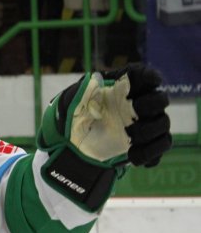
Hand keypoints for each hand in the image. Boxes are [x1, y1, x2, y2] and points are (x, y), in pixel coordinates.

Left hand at [36, 64, 170, 209]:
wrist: (70, 149)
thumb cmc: (70, 120)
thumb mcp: (69, 102)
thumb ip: (81, 90)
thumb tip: (93, 78)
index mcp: (118, 90)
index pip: (141, 76)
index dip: (149, 76)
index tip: (152, 79)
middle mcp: (134, 105)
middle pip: (159, 99)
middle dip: (152, 103)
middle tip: (137, 109)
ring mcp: (141, 125)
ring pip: (163, 123)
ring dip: (151, 130)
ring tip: (130, 137)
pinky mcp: (144, 144)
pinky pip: (161, 146)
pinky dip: (152, 152)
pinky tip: (134, 157)